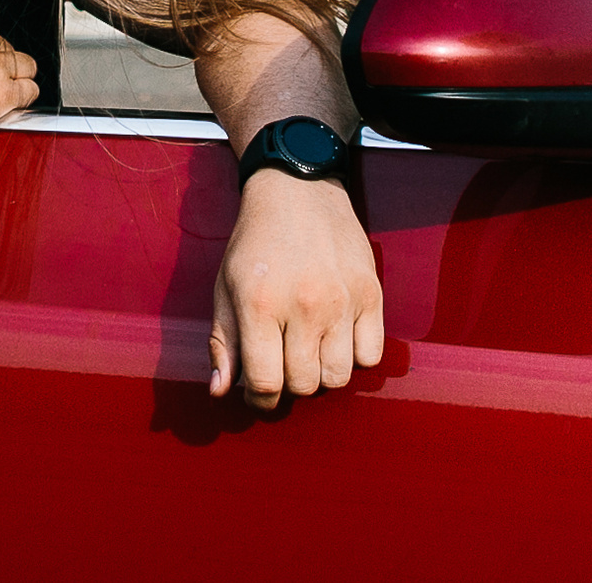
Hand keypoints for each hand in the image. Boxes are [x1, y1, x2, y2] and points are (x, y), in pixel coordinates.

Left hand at [210, 167, 383, 408]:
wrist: (297, 191)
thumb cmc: (256, 243)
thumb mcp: (226, 287)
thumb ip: (223, 343)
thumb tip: (220, 391)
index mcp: (260, 303)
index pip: (264, 382)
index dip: (258, 400)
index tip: (257, 394)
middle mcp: (304, 304)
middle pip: (303, 385)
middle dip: (288, 385)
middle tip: (281, 365)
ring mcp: (343, 300)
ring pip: (338, 377)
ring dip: (321, 374)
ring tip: (308, 350)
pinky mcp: (372, 294)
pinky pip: (370, 356)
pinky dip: (353, 357)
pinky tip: (336, 338)